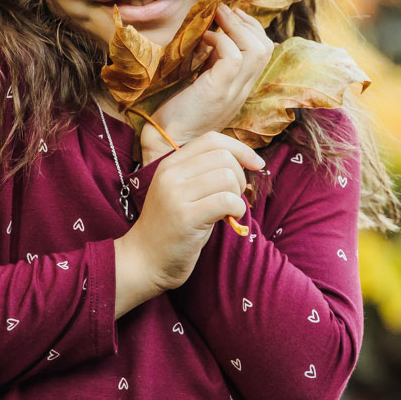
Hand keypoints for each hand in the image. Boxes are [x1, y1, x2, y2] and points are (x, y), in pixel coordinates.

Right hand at [113, 132, 265, 312]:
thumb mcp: (182, 192)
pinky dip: (237, 210)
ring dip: (237, 195)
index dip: (241, 149)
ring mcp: (176, 195)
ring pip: (227, 177)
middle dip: (240, 177)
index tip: (256, 165)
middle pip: (224, 157)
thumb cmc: (172, 228)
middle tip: (232, 198)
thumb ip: (204, 173)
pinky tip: (228, 220)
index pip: (212, 139)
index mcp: (170, 164)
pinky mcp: (185, 217)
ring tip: (227, 210)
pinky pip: (227, 201)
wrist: (144, 260)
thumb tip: (246, 161)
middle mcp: (171, 174)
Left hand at [138, 4, 276, 159]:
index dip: (252, 29)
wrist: (169, 143)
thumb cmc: (180, 114)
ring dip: (236, 26)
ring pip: (256, 49)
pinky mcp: (218, 91)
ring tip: (217, 17)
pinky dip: (221, 40)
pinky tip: (204, 38)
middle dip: (247, 22)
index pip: (264, 52)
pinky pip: (233, 57)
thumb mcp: (204, 84)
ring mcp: (233, 91)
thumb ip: (213, 65)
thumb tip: (213, 37)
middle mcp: (243, 89)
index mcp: (242, 88)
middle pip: (266, 48)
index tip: (231, 17)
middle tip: (225, 10)